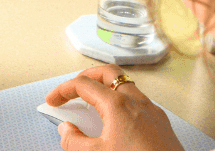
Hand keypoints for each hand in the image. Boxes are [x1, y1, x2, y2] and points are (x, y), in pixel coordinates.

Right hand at [45, 65, 183, 150]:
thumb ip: (74, 142)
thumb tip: (66, 131)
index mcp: (118, 104)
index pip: (83, 84)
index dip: (63, 90)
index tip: (54, 100)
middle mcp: (136, 101)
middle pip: (108, 73)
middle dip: (86, 77)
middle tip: (73, 89)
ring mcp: (151, 110)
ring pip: (125, 84)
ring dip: (105, 88)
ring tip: (93, 103)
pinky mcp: (160, 122)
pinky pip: (137, 100)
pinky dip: (121, 101)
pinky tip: (116, 120)